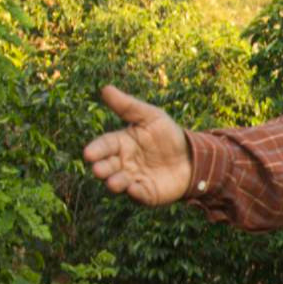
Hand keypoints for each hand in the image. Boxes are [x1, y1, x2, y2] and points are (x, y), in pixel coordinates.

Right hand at [83, 86, 192, 205]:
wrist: (193, 157)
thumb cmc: (168, 136)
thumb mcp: (151, 117)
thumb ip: (129, 106)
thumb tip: (105, 89)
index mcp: (121, 143)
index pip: (104, 145)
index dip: (96, 150)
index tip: (88, 154)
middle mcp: (123, 162)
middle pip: (107, 166)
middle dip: (102, 169)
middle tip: (98, 170)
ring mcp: (134, 178)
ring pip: (119, 182)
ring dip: (115, 182)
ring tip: (113, 182)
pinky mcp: (147, 193)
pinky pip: (139, 194)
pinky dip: (135, 193)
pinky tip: (134, 189)